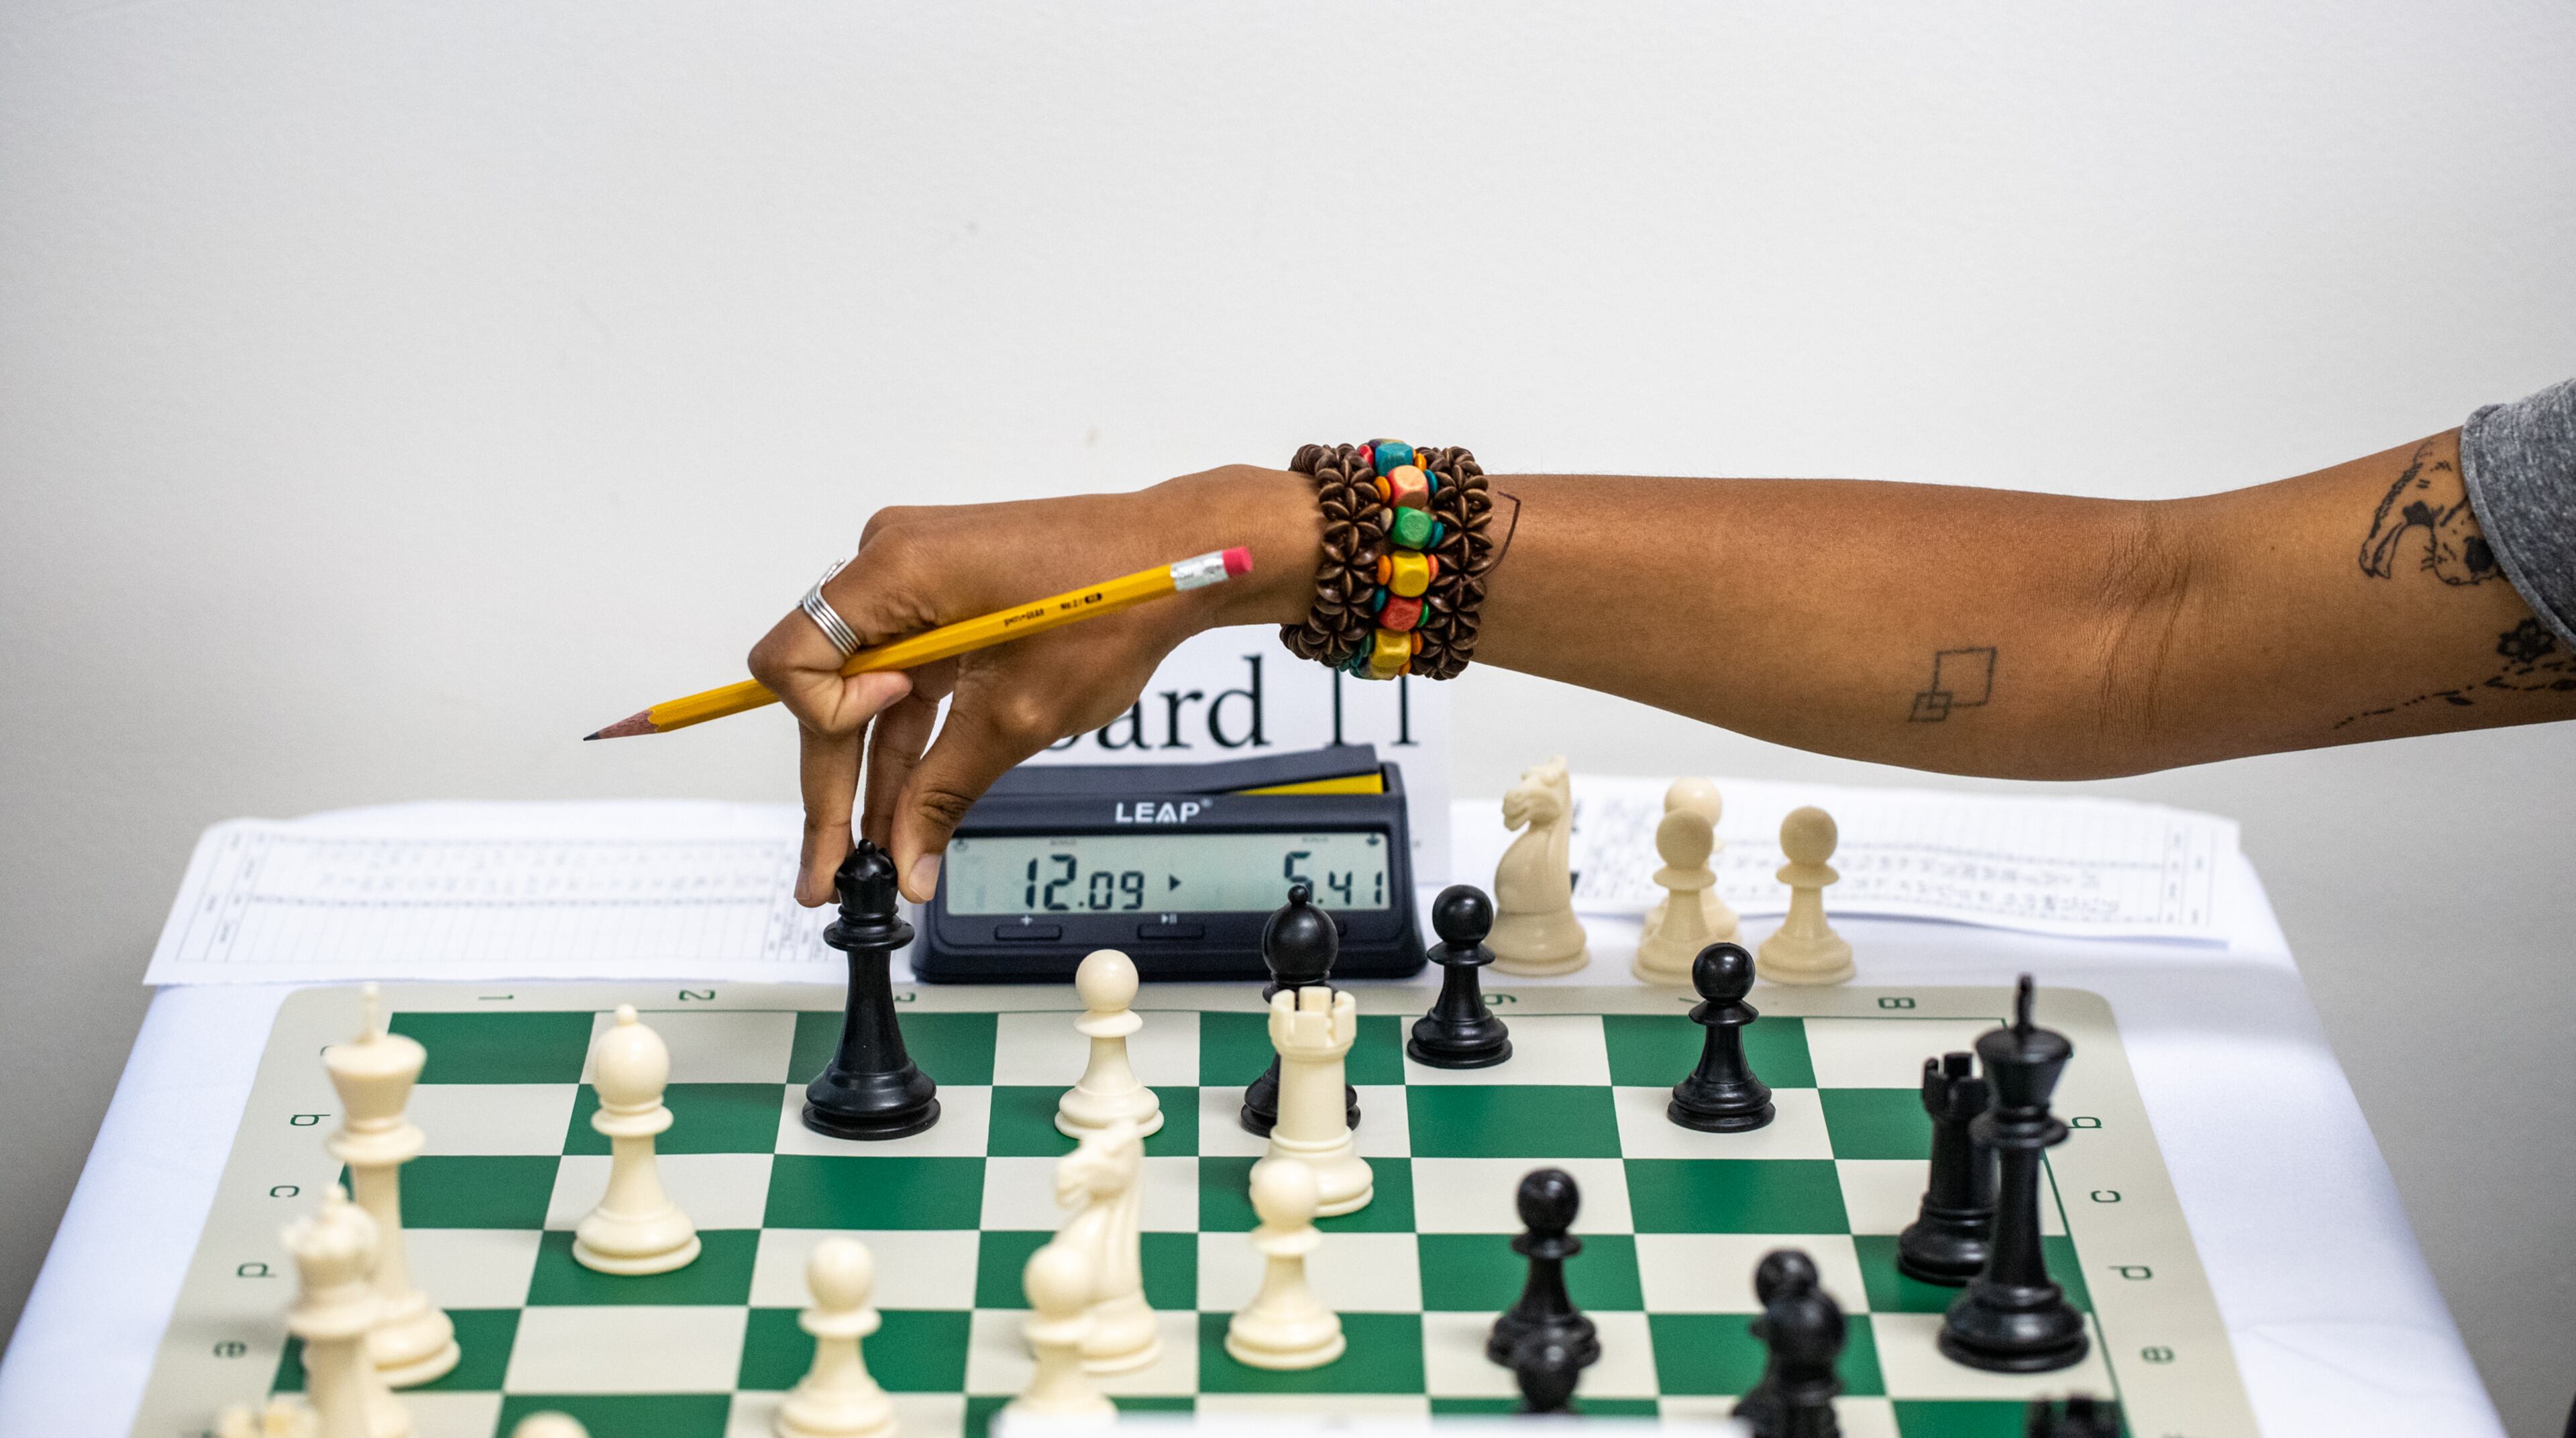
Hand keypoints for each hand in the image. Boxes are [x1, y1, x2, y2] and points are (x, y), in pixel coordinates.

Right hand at [748, 466, 1315, 905]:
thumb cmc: (1113, 607)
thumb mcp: (1018, 715)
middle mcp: (889, 564)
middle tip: (827, 871)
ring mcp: (916, 581)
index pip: (793, 659)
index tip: (885, 739)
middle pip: (825, 689)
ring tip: (867, 859)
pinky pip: (907, 679)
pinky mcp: (945, 601)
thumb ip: (944, 788)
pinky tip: (903, 808)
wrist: (1175, 561)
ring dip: (870, 774)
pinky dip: (910, 740)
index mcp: (893, 570)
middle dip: (831, 783)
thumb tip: (906, 859)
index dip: (826, 720)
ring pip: (867, 694)